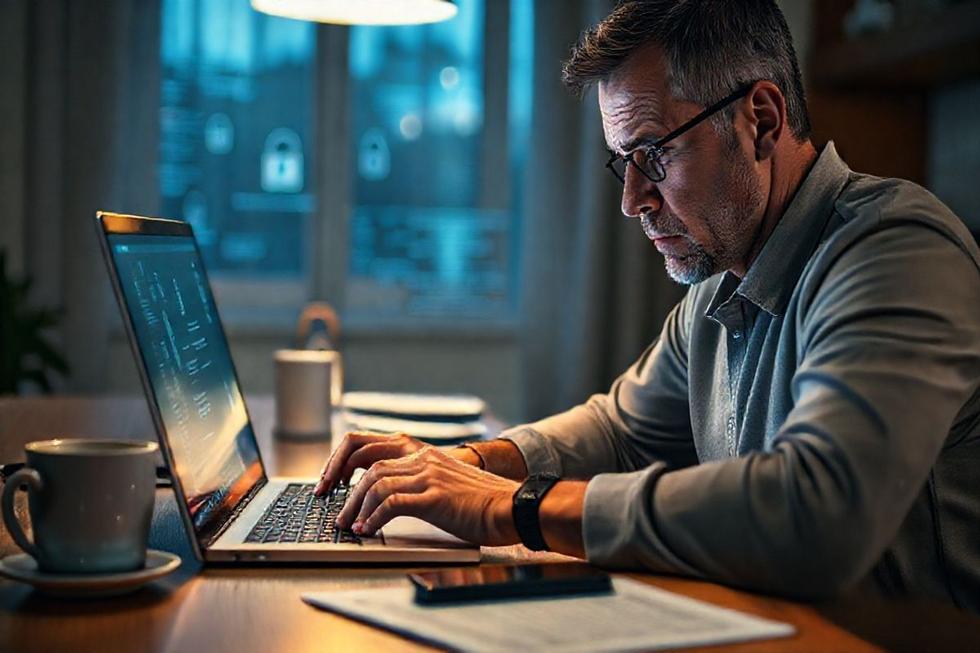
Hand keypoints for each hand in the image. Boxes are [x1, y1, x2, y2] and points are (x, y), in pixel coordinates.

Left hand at [336, 446, 520, 545]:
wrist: (513, 507)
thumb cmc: (484, 503)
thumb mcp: (448, 485)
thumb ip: (422, 485)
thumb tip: (388, 502)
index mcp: (425, 454)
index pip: (374, 448)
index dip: (348, 464)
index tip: (335, 484)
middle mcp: (424, 459)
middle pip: (369, 466)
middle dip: (346, 489)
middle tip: (335, 511)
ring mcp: (429, 476)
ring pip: (376, 484)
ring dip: (356, 506)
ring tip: (348, 525)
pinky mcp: (434, 497)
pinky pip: (392, 504)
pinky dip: (374, 518)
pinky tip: (368, 530)